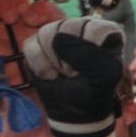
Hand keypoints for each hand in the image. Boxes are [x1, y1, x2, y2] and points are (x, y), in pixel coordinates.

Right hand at [23, 17, 125, 136]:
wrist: (73, 110)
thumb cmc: (94, 91)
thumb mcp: (104, 76)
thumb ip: (90, 55)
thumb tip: (58, 38)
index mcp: (105, 31)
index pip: (95, 28)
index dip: (90, 52)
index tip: (92, 70)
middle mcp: (81, 26)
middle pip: (68, 26)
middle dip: (69, 57)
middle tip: (75, 73)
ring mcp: (57, 32)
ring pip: (46, 33)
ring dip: (53, 61)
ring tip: (63, 74)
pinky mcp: (37, 42)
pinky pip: (30, 45)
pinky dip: (39, 65)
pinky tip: (50, 74)